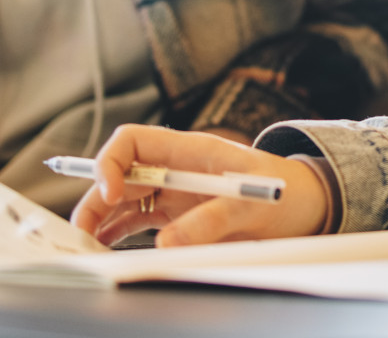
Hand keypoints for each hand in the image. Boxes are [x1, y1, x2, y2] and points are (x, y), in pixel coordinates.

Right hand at [70, 124, 331, 247]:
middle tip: (82, 231)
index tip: (109, 190)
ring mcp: (173, 192)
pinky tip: (105, 246)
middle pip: (120, 174)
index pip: (133, 141)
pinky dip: (117, 231)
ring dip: (101, 218)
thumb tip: (167, 243)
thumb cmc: (282, 192)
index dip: (111, 162)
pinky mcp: (177, 216)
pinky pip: (137, 220)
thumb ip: (211, 221)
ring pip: (123, 200)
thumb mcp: (251, 204)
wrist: (305, 206)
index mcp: (189, 149)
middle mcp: (174, 168)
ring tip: (87, 244)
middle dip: (96, 198)